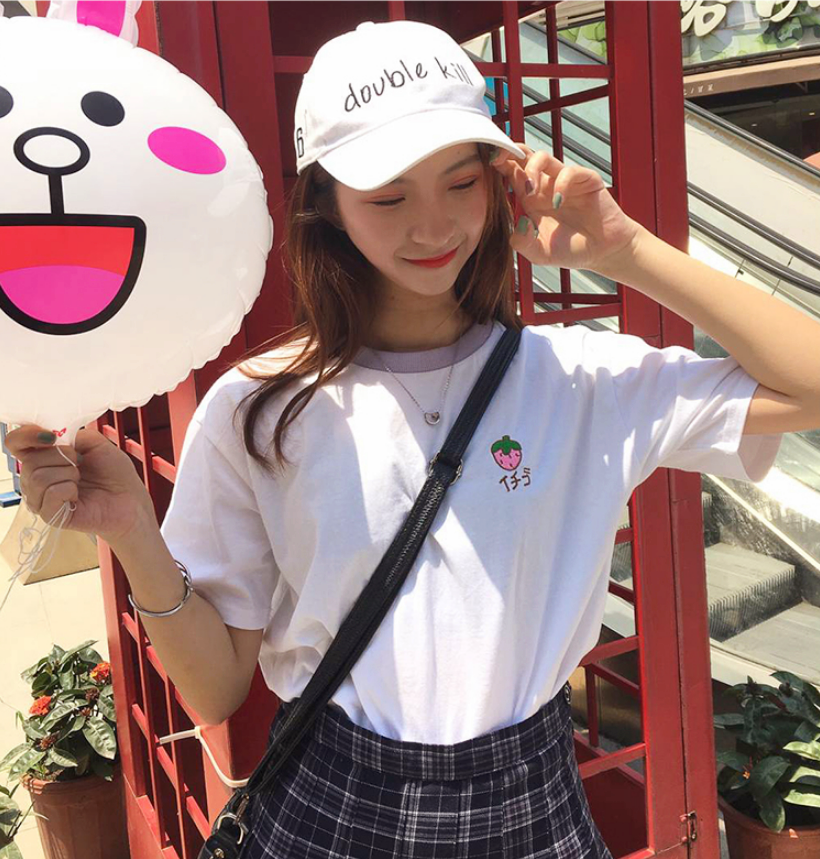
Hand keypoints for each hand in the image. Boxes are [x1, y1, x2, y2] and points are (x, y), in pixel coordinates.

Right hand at [4, 425, 155, 542]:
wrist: (130, 498)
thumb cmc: (113, 472)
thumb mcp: (95, 442)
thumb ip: (70, 433)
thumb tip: (50, 435)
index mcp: (42, 458)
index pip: (16, 443)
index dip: (27, 435)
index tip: (51, 436)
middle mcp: (35, 478)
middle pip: (29, 461)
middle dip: (61, 456)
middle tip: (80, 463)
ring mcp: (40, 498)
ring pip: (37, 477)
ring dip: (68, 473)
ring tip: (80, 479)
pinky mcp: (50, 516)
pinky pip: (51, 494)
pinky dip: (70, 489)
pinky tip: (78, 495)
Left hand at [491, 144, 642, 272]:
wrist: (602, 252)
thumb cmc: (571, 251)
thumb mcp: (540, 254)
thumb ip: (523, 244)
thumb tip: (516, 224)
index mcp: (530, 199)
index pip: (511, 173)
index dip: (500, 165)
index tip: (489, 165)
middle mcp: (544, 186)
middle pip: (524, 157)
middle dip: (510, 153)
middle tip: (499, 160)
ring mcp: (564, 181)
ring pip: (543, 158)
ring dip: (531, 168)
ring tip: (530, 191)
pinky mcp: (585, 180)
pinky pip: (569, 171)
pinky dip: (560, 184)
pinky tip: (559, 202)